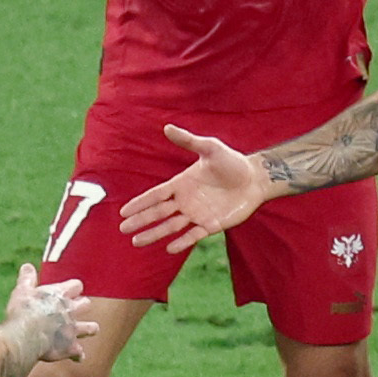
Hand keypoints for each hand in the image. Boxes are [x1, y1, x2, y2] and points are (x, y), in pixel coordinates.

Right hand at [2, 264, 94, 361]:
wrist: (25, 337)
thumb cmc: (22, 311)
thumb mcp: (22, 291)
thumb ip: (27, 279)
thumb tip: (27, 266)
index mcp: (60, 295)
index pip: (76, 285)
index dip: (73, 288)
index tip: (69, 290)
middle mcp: (70, 311)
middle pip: (86, 304)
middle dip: (83, 305)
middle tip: (77, 308)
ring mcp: (72, 330)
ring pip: (90, 328)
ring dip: (90, 329)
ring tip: (91, 329)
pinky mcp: (70, 347)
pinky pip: (79, 353)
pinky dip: (78, 355)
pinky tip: (78, 357)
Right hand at [119, 128, 264, 252]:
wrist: (255, 179)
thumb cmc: (233, 161)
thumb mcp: (210, 148)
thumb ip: (189, 141)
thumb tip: (167, 127)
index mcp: (181, 183)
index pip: (155, 195)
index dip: (139, 203)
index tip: (123, 211)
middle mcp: (186, 201)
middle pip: (158, 213)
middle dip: (140, 221)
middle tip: (122, 229)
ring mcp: (197, 214)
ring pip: (170, 226)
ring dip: (154, 234)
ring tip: (136, 242)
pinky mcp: (211, 225)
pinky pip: (193, 235)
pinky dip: (181, 242)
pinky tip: (168, 248)